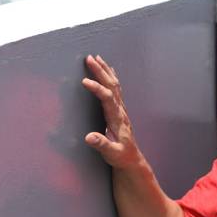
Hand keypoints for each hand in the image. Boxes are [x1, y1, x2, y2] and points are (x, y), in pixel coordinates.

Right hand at [82, 55, 144, 169]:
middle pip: (112, 87)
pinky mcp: (119, 110)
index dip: (97, 89)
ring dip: (105, 71)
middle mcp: (120, 111)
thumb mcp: (111, 153)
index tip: (84, 81)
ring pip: (114, 85)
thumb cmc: (121, 156)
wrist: (132, 159)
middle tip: (89, 58)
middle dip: (100, 72)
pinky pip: (115, 89)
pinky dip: (111, 77)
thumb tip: (89, 137)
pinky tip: (108, 69)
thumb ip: (102, 145)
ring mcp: (121, 109)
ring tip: (96, 58)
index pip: (107, 100)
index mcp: (117, 119)